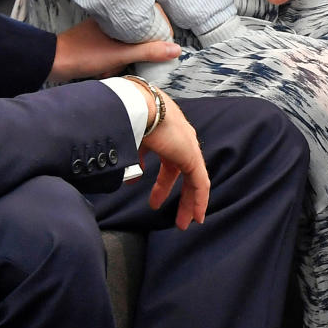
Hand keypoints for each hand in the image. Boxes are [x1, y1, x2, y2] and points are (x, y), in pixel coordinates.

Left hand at [50, 18, 179, 81]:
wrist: (53, 62)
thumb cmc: (85, 54)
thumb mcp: (121, 54)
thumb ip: (149, 51)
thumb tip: (176, 50)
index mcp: (120, 13)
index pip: (151, 13)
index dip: (160, 31)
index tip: (161, 47)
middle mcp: (114, 18)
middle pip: (140, 32)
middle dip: (137, 52)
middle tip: (127, 63)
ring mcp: (105, 29)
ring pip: (128, 43)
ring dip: (123, 59)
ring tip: (111, 68)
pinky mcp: (98, 40)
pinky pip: (115, 49)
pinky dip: (113, 61)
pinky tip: (104, 70)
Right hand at [140, 92, 209, 228]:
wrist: (136, 104)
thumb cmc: (127, 118)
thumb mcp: (129, 143)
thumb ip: (132, 160)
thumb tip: (132, 179)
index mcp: (163, 137)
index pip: (168, 164)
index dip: (163, 182)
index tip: (156, 198)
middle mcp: (179, 141)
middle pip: (179, 172)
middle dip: (173, 193)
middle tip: (168, 212)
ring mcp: (187, 148)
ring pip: (193, 180)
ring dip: (188, 202)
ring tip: (182, 223)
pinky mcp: (192, 156)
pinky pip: (201, 183)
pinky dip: (200, 200)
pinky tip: (197, 216)